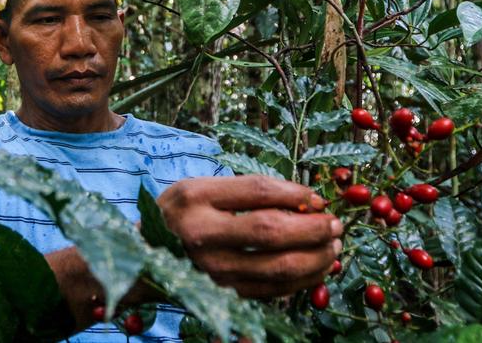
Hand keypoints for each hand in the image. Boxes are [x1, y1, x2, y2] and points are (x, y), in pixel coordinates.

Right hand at [157, 175, 341, 297]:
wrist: (145, 256)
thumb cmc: (181, 215)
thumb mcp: (200, 188)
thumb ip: (246, 190)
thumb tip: (305, 199)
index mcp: (195, 199)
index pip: (256, 192)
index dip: (294, 194)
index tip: (317, 197)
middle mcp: (202, 236)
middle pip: (271, 231)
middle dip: (313, 228)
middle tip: (335, 224)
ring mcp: (214, 270)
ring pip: (279, 267)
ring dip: (317, 257)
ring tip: (333, 246)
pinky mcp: (225, 294)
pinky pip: (275, 290)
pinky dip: (304, 280)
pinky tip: (317, 267)